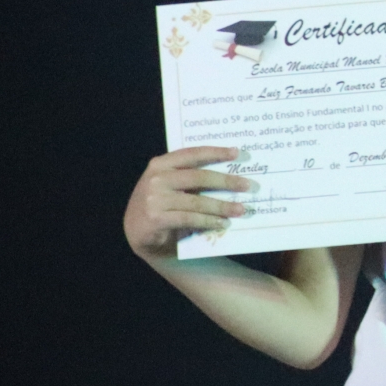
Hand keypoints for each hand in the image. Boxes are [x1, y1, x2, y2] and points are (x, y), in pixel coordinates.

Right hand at [123, 147, 252, 260]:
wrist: (138, 233)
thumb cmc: (161, 203)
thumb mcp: (169, 183)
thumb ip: (188, 174)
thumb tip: (229, 169)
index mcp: (161, 164)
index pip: (192, 153)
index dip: (215, 152)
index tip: (237, 153)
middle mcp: (156, 178)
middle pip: (199, 177)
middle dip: (226, 181)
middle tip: (247, 185)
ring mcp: (154, 199)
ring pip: (197, 201)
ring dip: (222, 206)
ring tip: (240, 209)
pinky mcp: (157, 219)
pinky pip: (190, 218)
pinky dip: (209, 221)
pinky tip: (222, 223)